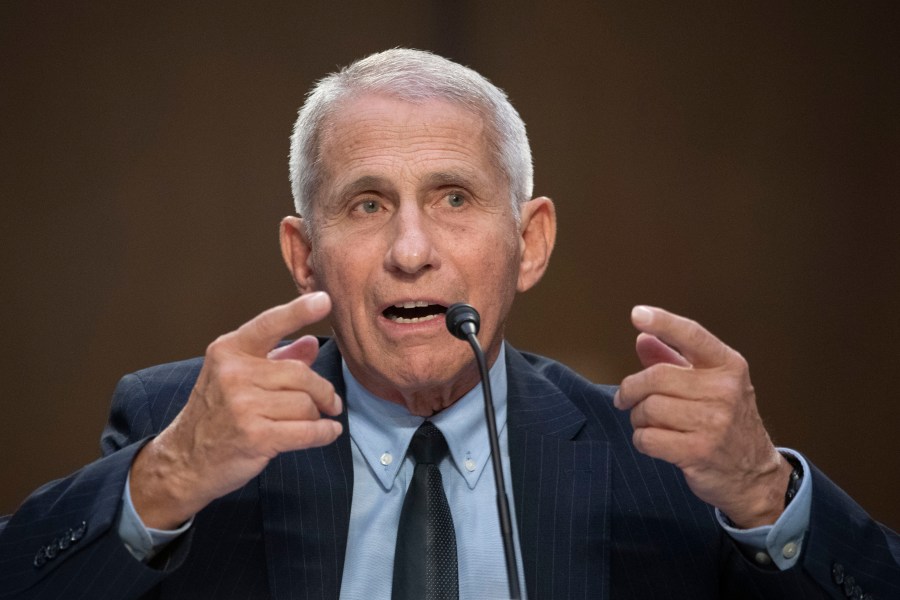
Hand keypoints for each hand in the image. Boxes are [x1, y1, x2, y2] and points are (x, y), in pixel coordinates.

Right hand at [130, 291, 343, 528]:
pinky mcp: (255, 436)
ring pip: (306, 403)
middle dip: (322, 391)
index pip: (269, 324)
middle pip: (301, 374)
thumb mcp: (237, 378)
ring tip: (317, 420)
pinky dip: (324, 432)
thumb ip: (276, 359)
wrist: (184, 461)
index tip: (324, 300)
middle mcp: (233, 374)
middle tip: (331, 402)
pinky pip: (307, 430)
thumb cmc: (216, 416)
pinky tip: (328, 431)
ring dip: (318, 415)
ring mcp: (243, 406)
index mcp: (228, 352)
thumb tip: (310, 343)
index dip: (299, 311)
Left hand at [614, 306, 791, 527]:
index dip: (663, 322)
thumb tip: (643, 338)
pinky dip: (642, 440)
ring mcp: (714, 422)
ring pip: (648, 408)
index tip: (637, 314)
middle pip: (655, 377)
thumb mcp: (710, 385)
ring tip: (648, 423)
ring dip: (638, 418)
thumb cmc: (726, 423)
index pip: (692, 335)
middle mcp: (725, 390)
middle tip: (627, 399)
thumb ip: (675, 360)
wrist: (754, 474)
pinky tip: (653, 441)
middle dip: (632, 390)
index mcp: (728, 366)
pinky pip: (648, 438)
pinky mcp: (699, 451)